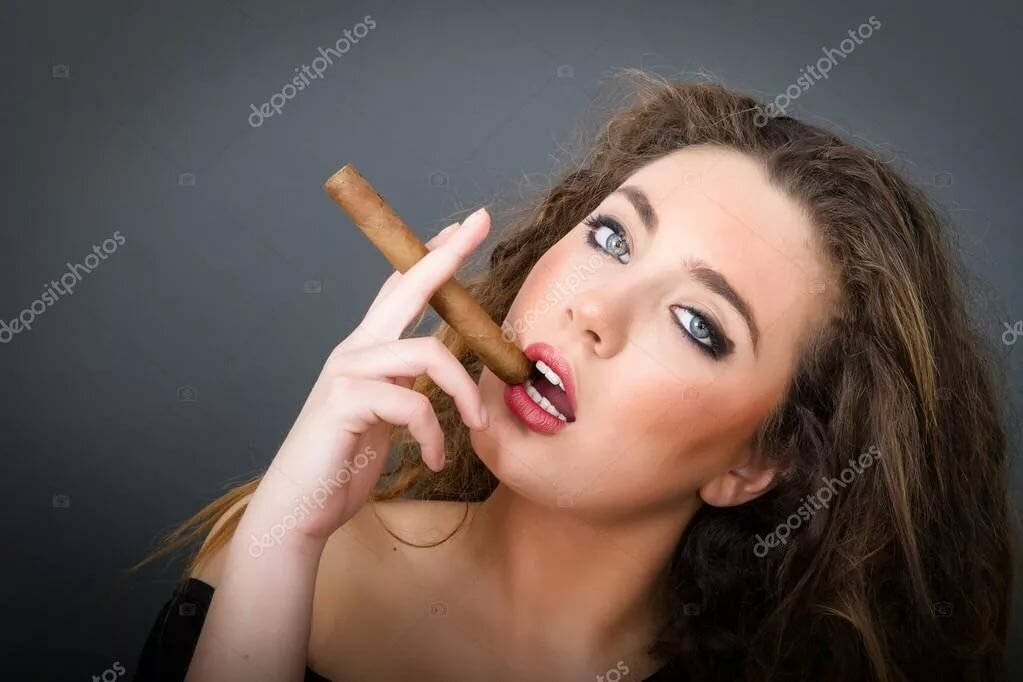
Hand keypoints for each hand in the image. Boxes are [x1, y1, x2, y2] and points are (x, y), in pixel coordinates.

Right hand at [251, 208, 491, 543]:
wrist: (301, 508)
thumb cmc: (343, 462)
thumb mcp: (386, 416)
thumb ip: (406, 384)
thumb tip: (443, 369)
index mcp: (368, 350)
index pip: (401, 290)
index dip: (432, 257)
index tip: (464, 228)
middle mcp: (356, 350)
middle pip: (406, 288)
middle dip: (445, 255)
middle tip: (478, 223)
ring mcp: (347, 371)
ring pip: (426, 352)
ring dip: (462, 392)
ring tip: (474, 425)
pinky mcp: (346, 400)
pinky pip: (412, 402)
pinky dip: (432, 433)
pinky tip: (432, 459)